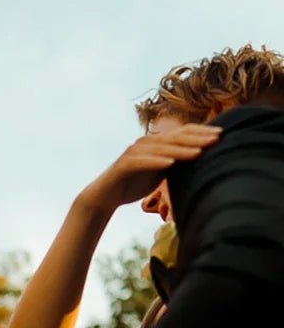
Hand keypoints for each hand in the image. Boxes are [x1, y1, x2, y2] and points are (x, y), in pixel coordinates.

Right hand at [83, 123, 220, 212]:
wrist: (105, 195)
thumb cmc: (133, 184)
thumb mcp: (160, 173)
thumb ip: (176, 164)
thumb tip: (201, 161)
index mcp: (156, 142)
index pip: (182, 132)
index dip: (202, 132)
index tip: (222, 134)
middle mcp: (146, 142)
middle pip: (175, 137)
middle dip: (197, 138)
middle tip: (217, 139)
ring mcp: (134, 152)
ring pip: (162, 148)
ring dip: (181, 150)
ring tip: (198, 152)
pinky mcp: (124, 164)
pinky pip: (143, 161)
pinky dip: (157, 162)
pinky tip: (170, 164)